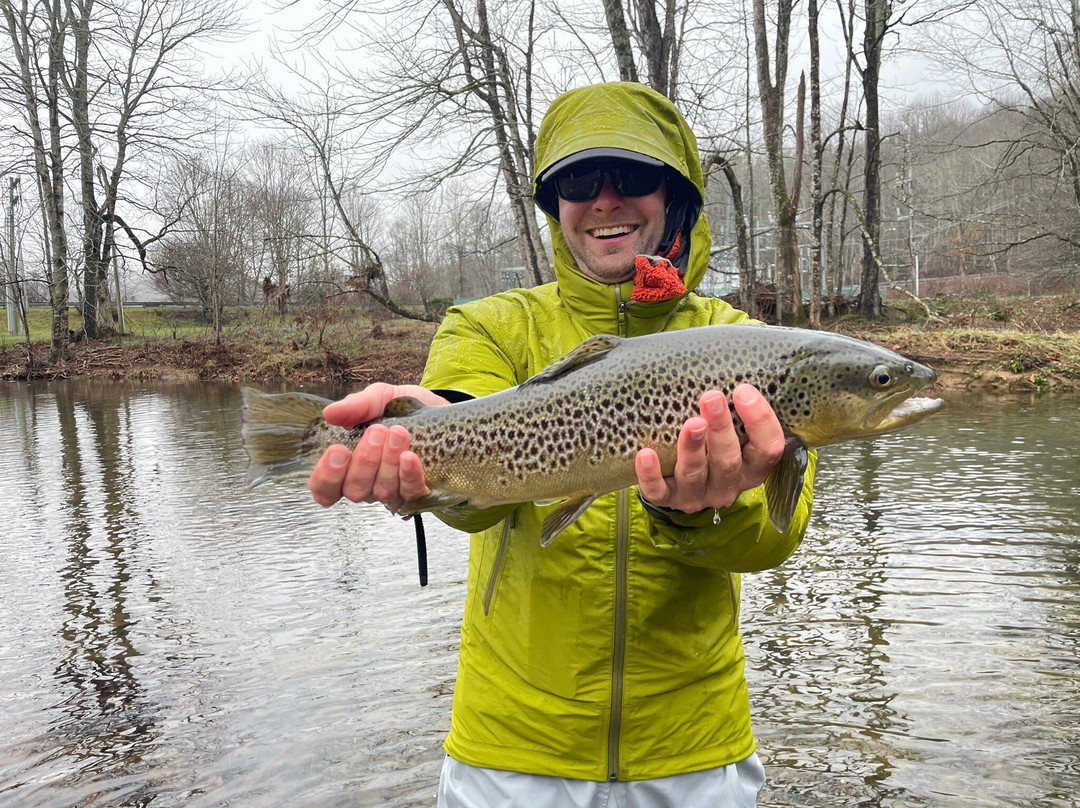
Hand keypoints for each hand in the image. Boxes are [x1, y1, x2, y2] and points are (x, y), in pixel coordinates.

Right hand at [308, 383, 448, 510]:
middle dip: (364, 461)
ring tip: (398, 433)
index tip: (338, 450)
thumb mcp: (378, 398)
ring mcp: (393, 491)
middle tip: (377, 431)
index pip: (324, 488)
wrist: (438, 408)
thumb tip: (330, 413)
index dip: (326, 476)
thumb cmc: (401, 409)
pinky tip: (410, 456)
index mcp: (348, 466)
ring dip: (389, 461)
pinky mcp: (418, 490)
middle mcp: (367, 484)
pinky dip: (409, 474)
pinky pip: (410, 492)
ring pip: (383, 491)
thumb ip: (356, 406)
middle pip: (354, 490)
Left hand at [634, 384, 785, 513]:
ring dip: (691, 448)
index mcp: (752, 466)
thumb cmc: (712, 439)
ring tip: (689, 424)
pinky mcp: (669, 500)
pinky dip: (650, 475)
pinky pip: (659, 493)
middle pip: (729, 460)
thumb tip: (725, 354)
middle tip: (710, 397)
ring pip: (695, 475)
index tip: (743, 390)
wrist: (680, 479)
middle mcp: (729, 484)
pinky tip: (645, 454)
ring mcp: (699, 495)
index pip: (769, 448)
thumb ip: (735, 402)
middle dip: (720, 429)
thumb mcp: (734, 427)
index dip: (760, 421)